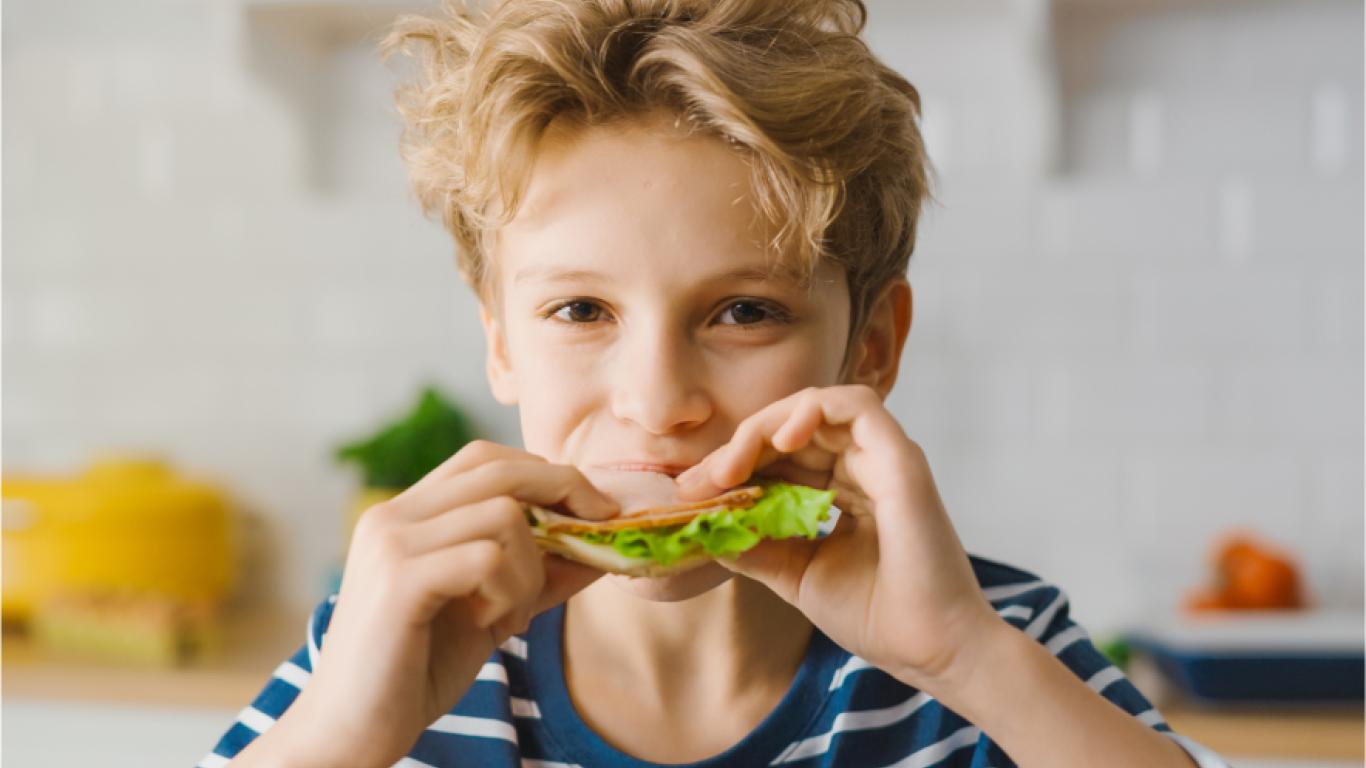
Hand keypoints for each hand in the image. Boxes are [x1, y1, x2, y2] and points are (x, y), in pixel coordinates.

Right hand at [277, 441, 618, 766]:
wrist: (352, 732)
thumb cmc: (417, 671)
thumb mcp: (491, 610)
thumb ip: (537, 572)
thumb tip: (605, 544)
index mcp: (406, 515)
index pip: (484, 459)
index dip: (545, 472)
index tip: (592, 507)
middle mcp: (392, 516)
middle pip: (498, 470)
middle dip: (564, 491)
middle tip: (600, 527)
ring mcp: (391, 543)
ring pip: (503, 516)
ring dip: (530, 570)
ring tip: (510, 615)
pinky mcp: (399, 580)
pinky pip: (488, 559)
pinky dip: (511, 592)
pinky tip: (492, 625)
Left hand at [675, 385, 1002, 692]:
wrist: (929, 651)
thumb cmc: (876, 616)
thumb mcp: (796, 572)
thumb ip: (754, 544)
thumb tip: (705, 524)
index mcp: (845, 491)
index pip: (782, 455)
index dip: (736, 464)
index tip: (692, 491)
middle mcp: (864, 467)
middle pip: (793, 426)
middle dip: (741, 445)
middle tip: (702, 479)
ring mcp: (884, 459)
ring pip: (817, 407)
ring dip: (765, 426)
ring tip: (732, 464)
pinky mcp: (901, 459)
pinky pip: (856, 405)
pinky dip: (812, 410)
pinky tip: (780, 438)